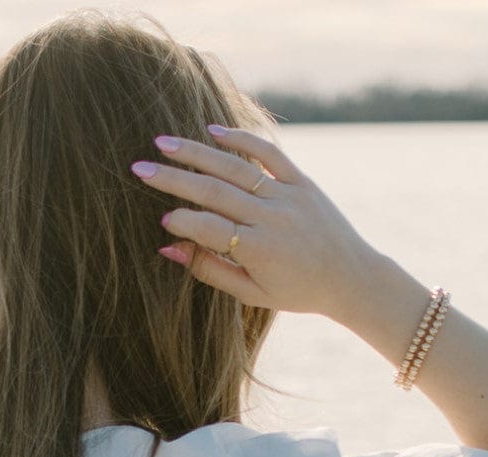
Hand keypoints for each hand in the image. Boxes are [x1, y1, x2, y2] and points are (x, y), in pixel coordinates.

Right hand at [129, 125, 377, 322]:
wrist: (349, 277)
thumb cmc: (296, 292)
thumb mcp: (251, 293)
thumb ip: (210, 270)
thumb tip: (168, 247)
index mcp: (258, 250)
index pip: (208, 228)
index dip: (181, 221)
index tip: (160, 219)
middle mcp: (271, 217)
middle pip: (213, 191)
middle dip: (173, 178)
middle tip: (138, 168)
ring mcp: (287, 195)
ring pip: (234, 167)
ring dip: (196, 152)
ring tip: (163, 143)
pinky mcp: (301, 181)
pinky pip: (268, 153)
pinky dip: (241, 139)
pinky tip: (212, 132)